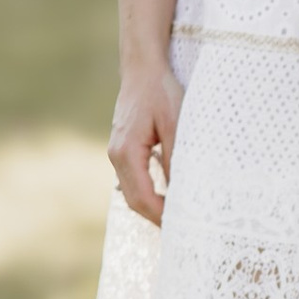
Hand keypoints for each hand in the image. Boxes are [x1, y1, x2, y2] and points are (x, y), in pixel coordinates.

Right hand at [108, 56, 184, 219]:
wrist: (142, 68)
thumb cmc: (160, 91)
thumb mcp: (176, 124)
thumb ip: (176, 159)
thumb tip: (181, 192)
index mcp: (126, 152)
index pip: (143, 197)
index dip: (162, 216)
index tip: (182, 227)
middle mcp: (116, 156)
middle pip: (134, 200)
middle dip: (156, 217)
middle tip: (183, 230)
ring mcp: (116, 153)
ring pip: (131, 192)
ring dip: (152, 207)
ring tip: (177, 219)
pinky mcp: (122, 149)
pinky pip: (133, 180)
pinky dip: (148, 193)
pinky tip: (167, 197)